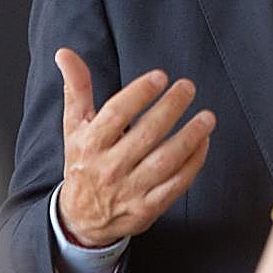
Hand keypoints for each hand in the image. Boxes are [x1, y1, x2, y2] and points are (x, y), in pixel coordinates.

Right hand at [54, 48, 215, 247]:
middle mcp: (108, 168)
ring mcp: (129, 190)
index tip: (160, 76)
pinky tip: (204, 142)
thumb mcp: (75, 126)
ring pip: (164, 161)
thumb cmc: (83, 162)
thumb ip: (76, 88)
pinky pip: (176, 184)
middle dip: (170, 108)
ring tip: (207, 116)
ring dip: (189, 137)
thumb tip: (65, 53)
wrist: (80, 219)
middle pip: (145, 135)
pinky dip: (193, 163)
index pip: (115, 114)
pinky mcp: (147, 207)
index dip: (139, 93)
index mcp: (90, 144)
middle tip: (188, 87)